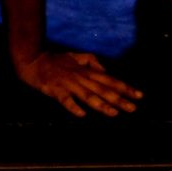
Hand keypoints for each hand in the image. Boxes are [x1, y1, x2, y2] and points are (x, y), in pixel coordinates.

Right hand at [13, 47, 141, 118]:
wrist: (32, 59)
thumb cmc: (54, 59)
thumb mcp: (75, 56)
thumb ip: (91, 61)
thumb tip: (105, 70)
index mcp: (86, 71)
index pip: (110, 80)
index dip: (125, 87)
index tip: (139, 95)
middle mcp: (80, 77)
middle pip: (102, 89)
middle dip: (119, 99)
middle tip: (133, 108)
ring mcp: (68, 83)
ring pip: (87, 95)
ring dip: (101, 104)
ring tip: (113, 113)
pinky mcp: (55, 89)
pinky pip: (65, 100)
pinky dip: (73, 106)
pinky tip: (81, 114)